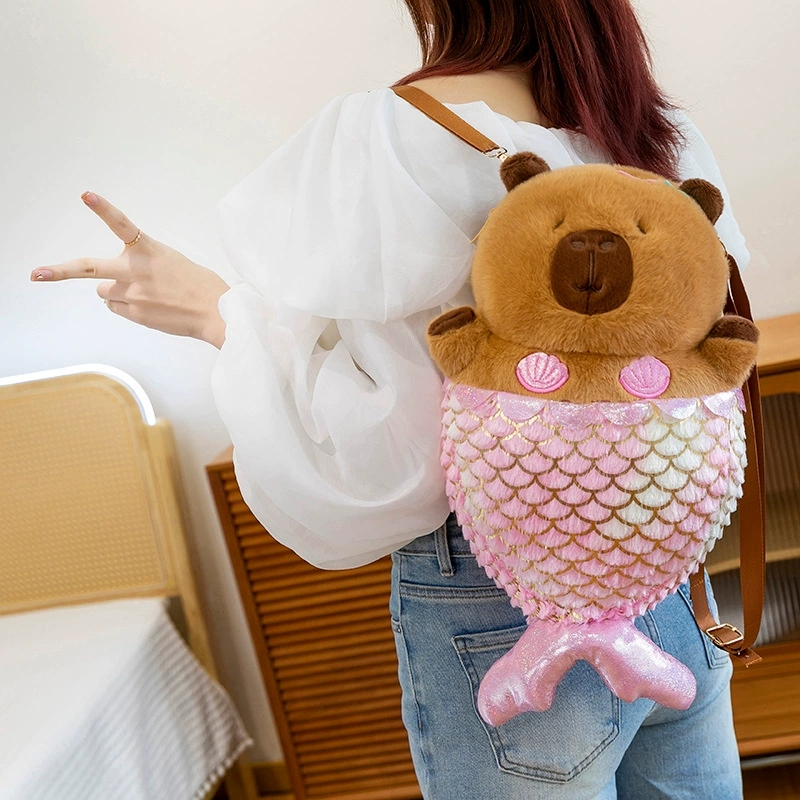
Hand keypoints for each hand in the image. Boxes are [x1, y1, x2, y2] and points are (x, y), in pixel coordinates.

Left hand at [31, 192, 229, 347]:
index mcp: (149, 251)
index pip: (123, 225)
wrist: (215, 312)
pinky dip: (128, 307)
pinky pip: (117, 308)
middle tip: (36, 274)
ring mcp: (133, 295)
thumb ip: (142, 264)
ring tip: (144, 293)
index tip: (86, 195)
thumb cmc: (199, 284)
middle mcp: (135, 271)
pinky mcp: (135, 314)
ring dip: (116, 290)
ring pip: (105, 291)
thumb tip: (115, 284)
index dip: (103, 209)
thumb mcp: (171, 261)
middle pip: (89, 268)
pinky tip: (150, 306)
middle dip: (59, 271)